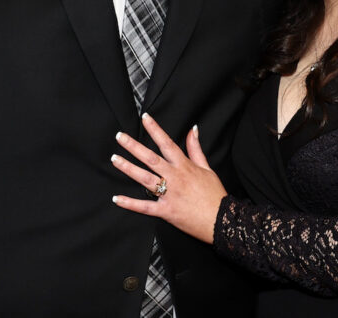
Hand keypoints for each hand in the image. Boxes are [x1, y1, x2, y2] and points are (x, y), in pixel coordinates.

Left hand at [111, 113, 227, 243]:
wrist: (222, 221)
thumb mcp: (208, 168)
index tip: (145, 118)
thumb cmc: (215, 195)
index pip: (167, 143)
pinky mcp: (166, 211)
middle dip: (134, 147)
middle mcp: (175, 178)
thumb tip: (192, 130)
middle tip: (120, 137)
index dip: (155, 129)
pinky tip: (117, 198)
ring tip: (115, 159)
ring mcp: (169, 195)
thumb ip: (196, 149)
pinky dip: (130, 203)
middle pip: (151, 159)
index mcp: (184, 166)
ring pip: (145, 179)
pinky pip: (145, 207)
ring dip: (128, 168)